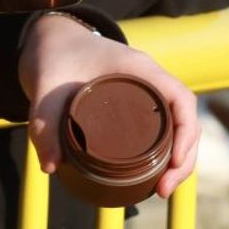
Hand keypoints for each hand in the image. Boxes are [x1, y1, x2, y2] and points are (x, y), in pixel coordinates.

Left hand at [18, 15, 198, 197]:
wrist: (48, 38)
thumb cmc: (53, 54)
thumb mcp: (45, 86)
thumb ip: (43, 123)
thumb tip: (50, 167)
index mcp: (138, 68)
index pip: (180, 97)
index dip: (185, 131)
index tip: (173, 162)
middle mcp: (148, 79)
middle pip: (184, 119)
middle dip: (183, 158)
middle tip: (162, 190)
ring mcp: (144, 93)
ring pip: (177, 127)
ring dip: (178, 160)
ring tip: (161, 190)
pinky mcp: (134, 105)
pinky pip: (162, 129)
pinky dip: (165, 154)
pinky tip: (154, 177)